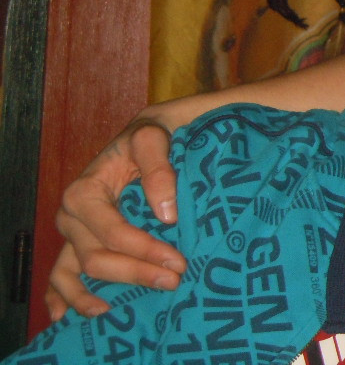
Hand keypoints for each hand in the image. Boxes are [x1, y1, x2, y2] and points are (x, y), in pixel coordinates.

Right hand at [45, 121, 184, 319]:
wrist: (145, 135)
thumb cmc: (150, 137)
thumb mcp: (153, 139)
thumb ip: (159, 169)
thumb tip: (166, 215)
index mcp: (84, 191)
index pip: (113, 233)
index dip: (144, 250)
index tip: (177, 261)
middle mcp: (72, 216)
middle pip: (97, 258)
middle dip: (135, 273)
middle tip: (174, 280)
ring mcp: (72, 233)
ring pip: (76, 273)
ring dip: (96, 295)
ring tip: (119, 309)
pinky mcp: (78, 243)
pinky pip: (61, 276)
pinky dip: (64, 297)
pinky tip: (74, 316)